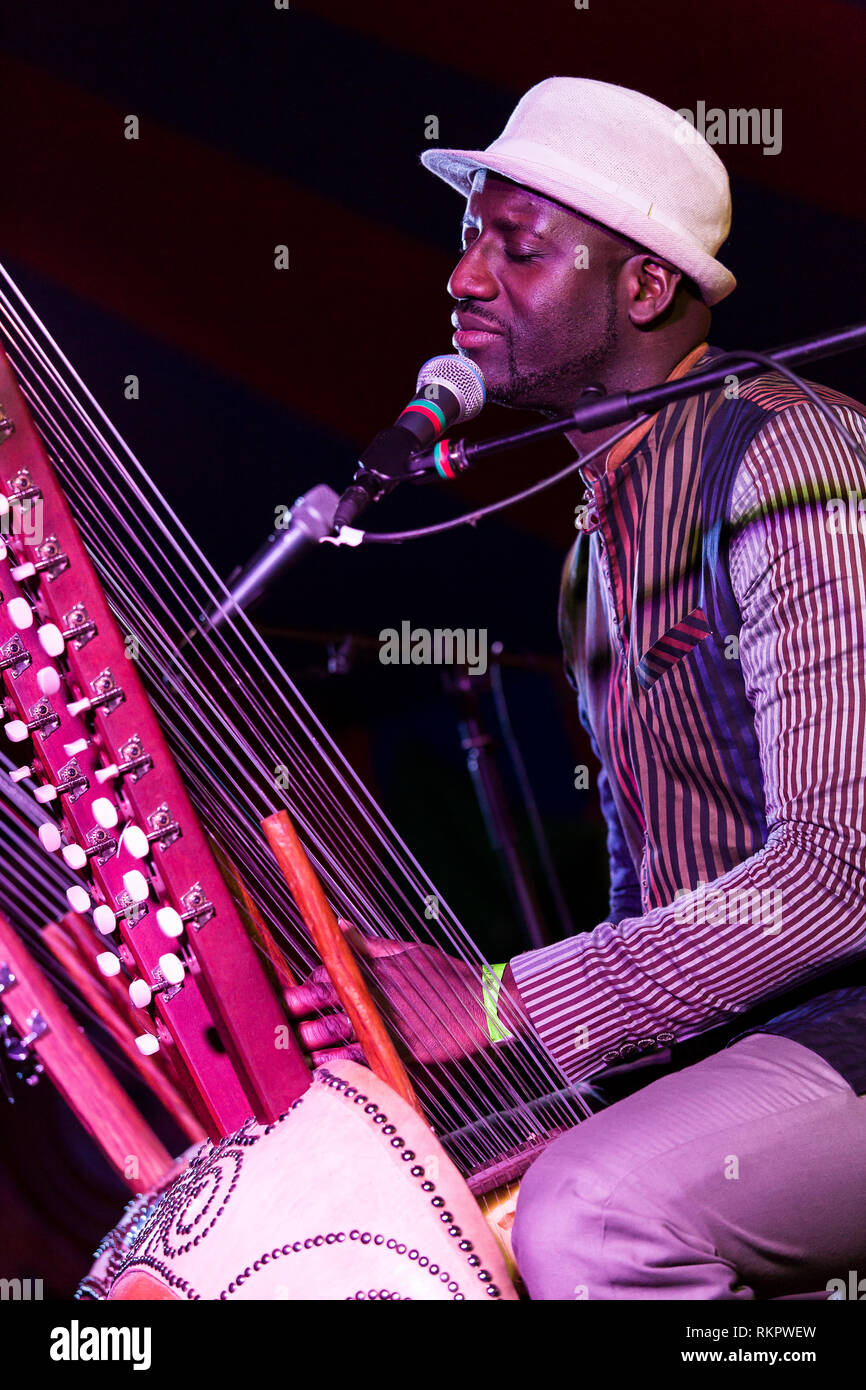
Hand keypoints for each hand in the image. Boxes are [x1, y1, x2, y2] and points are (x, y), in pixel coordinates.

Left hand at [284, 923, 524, 1068]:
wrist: (482, 1003)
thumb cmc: (446, 975)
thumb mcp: (409, 950)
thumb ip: (370, 944)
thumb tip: (339, 926)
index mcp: (377, 968)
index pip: (333, 971)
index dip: (311, 982)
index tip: (295, 990)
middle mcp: (378, 993)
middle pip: (330, 998)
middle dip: (302, 1006)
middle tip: (280, 1014)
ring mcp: (388, 1021)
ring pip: (341, 1028)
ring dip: (315, 1035)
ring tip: (296, 1042)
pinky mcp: (401, 1048)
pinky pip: (364, 1055)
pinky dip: (342, 1061)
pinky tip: (325, 1068)